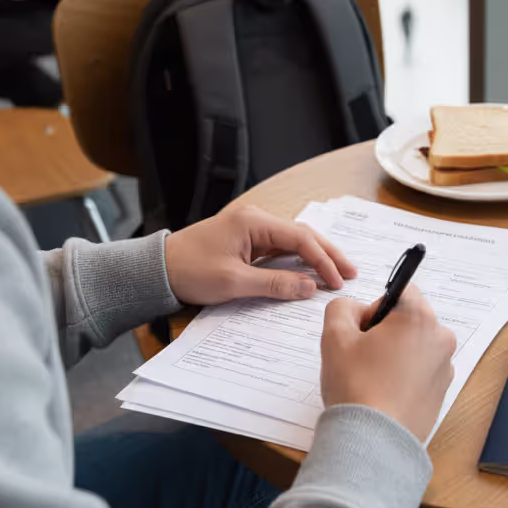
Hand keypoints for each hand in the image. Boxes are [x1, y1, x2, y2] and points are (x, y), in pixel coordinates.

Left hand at [164, 204, 356, 304]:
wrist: (156, 270)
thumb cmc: (190, 271)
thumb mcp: (234, 282)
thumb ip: (275, 284)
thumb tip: (309, 288)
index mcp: (253, 222)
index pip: (300, 239)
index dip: (323, 261)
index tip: (337, 282)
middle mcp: (256, 219)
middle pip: (302, 234)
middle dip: (328, 254)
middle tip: (351, 273)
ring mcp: (251, 229)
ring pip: (293, 240)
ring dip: (315, 256)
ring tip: (337, 272)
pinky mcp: (246, 241)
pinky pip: (279, 248)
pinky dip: (298, 259)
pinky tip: (311, 271)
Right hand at [320, 285, 456, 441]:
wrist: (374, 440)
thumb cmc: (356, 386)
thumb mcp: (334, 336)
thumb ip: (342, 308)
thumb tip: (356, 311)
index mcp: (419, 318)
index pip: (400, 291)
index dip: (376, 307)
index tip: (362, 332)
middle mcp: (440, 338)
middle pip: (410, 319)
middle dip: (385, 331)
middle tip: (362, 357)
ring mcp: (445, 367)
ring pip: (415, 346)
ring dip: (395, 354)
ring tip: (372, 379)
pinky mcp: (442, 392)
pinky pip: (421, 371)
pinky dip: (404, 376)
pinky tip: (384, 394)